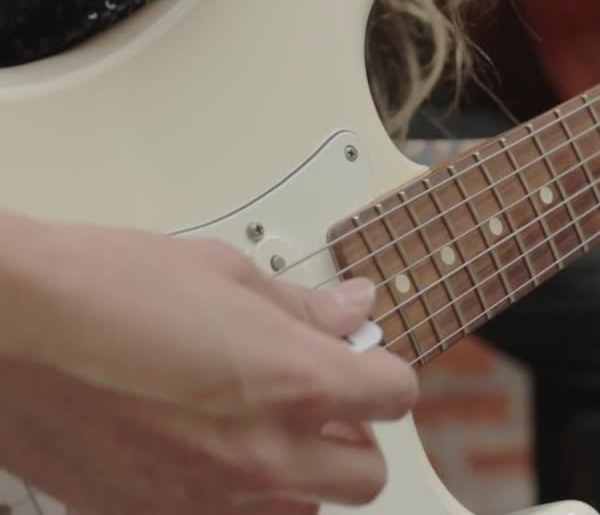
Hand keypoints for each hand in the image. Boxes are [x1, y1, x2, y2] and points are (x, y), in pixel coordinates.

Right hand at [0, 212, 418, 514]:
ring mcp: (203, 499)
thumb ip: (300, 306)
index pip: (393, 395)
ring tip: (264, 427)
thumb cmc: (98, 290)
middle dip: (357, 434)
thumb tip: (351, 309)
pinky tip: (206, 453)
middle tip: (326, 400)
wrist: (1, 329)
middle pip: (366, 476)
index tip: (367, 359)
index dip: (384, 370)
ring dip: (303, 473)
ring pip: (300, 512)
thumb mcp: (221, 275)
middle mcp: (258, 455)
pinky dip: (237, 497)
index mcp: (292, 384)